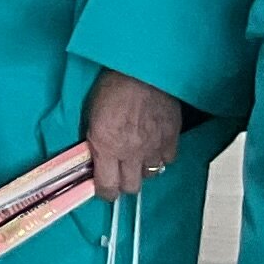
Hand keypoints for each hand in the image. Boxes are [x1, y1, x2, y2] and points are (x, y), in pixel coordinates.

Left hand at [83, 69, 189, 198]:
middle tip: (119, 174)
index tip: (103, 190)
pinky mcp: (171, 138)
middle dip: (124, 184)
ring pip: (151, 174)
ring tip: (137, 156)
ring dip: (142, 169)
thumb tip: (94, 157)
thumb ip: (95, 141)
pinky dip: (161, 156)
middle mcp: (131, 152)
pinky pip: (168, 160)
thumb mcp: (92, 115)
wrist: (142, 71)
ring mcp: (153, 147)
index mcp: (107, 146)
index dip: (104, 192)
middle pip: (131, 187)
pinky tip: (154, 147)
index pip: (107, 186)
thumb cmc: (114, 86)